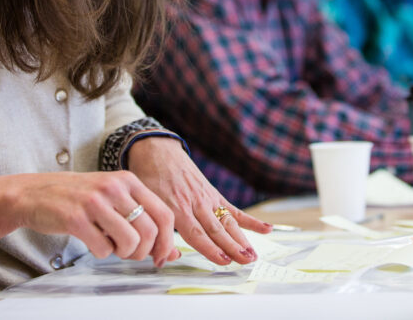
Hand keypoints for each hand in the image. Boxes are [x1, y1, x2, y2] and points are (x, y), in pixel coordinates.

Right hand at [0, 171, 176, 266]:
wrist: (34, 193)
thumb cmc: (79, 198)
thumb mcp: (114, 200)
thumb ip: (142, 220)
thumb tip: (171, 252)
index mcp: (128, 180)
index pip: (164, 214)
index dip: (165, 241)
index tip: (159, 256)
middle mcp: (114, 187)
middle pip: (149, 230)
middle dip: (143, 251)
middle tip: (129, 253)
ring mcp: (95, 202)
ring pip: (130, 241)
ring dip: (123, 253)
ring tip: (111, 246)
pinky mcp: (75, 218)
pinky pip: (103, 248)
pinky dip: (101, 252)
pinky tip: (93, 242)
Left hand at [126, 136, 271, 266]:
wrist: (156, 151)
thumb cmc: (147, 181)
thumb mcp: (145, 205)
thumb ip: (157, 232)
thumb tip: (164, 260)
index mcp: (175, 208)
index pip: (196, 233)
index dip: (210, 248)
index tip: (223, 260)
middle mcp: (194, 204)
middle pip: (216, 230)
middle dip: (232, 247)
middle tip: (245, 261)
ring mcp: (207, 198)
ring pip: (227, 222)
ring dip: (241, 239)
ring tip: (253, 255)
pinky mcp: (214, 194)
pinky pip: (234, 209)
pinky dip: (251, 221)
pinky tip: (267, 229)